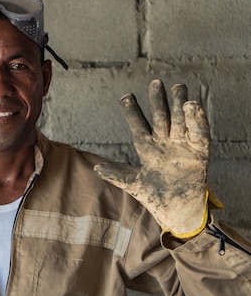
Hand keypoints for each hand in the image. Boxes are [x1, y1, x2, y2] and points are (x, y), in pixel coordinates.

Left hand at [94, 79, 209, 238]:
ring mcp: (183, 146)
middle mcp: (165, 143)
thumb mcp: (133, 184)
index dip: (133, 111)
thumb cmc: (156, 197)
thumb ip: (117, 175)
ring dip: (179, 104)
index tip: (125, 96)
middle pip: (161, 117)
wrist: (177, 212)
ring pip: (181, 120)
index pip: (139, 126)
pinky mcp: (199, 152)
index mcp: (148, 148)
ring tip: (178, 87)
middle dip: (158, 101)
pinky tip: (192, 105)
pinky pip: (199, 132)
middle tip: (155, 83)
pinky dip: (196, 119)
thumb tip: (96, 168)